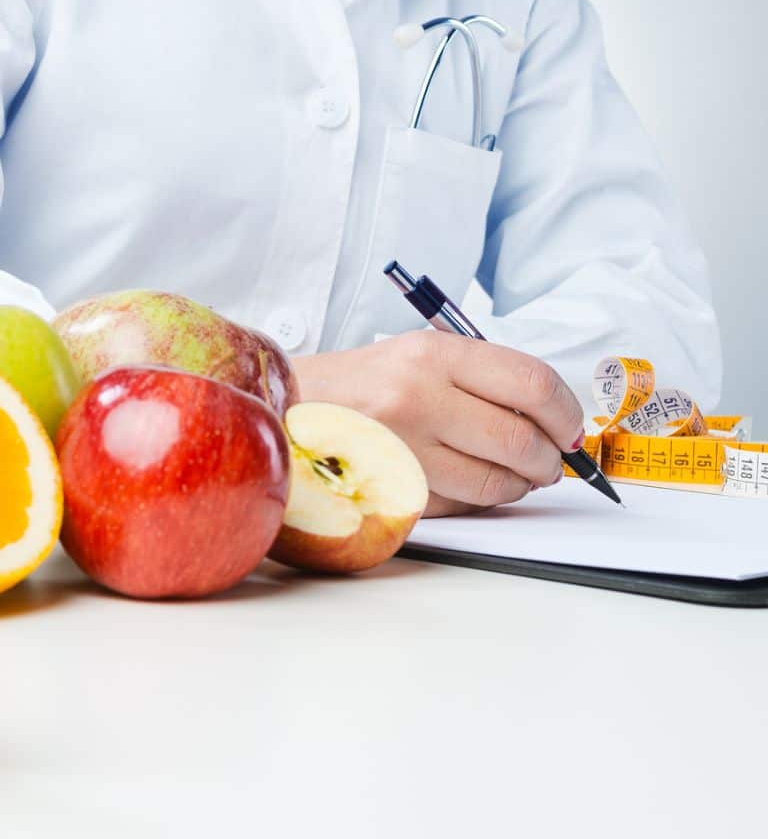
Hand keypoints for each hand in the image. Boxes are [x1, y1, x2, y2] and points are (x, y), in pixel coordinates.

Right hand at [291, 332, 585, 516]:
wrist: (289, 407)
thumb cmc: (362, 383)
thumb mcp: (419, 355)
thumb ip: (484, 379)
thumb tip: (555, 420)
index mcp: (432, 354)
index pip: (532, 383)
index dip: (566, 413)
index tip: (571, 429)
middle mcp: (418, 396)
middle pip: (521, 440)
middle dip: (549, 460)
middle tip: (550, 462)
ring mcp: (403, 447)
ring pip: (496, 483)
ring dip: (519, 486)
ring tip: (514, 475)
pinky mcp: (392, 488)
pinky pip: (461, 505)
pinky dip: (479, 500)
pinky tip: (470, 482)